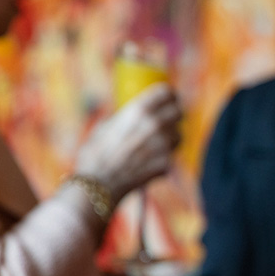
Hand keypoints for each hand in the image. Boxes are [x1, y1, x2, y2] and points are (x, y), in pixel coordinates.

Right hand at [74, 86, 181, 200]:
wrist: (99, 183)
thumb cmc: (96, 154)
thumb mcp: (105, 126)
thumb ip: (123, 117)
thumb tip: (129, 114)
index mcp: (139, 110)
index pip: (167, 92)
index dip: (169, 95)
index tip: (170, 99)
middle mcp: (155, 124)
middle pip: (179, 111)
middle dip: (174, 115)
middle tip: (168, 120)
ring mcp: (164, 144)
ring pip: (179, 135)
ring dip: (171, 138)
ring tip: (155, 144)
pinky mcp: (167, 162)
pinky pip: (172, 155)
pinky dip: (165, 157)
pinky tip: (151, 161)